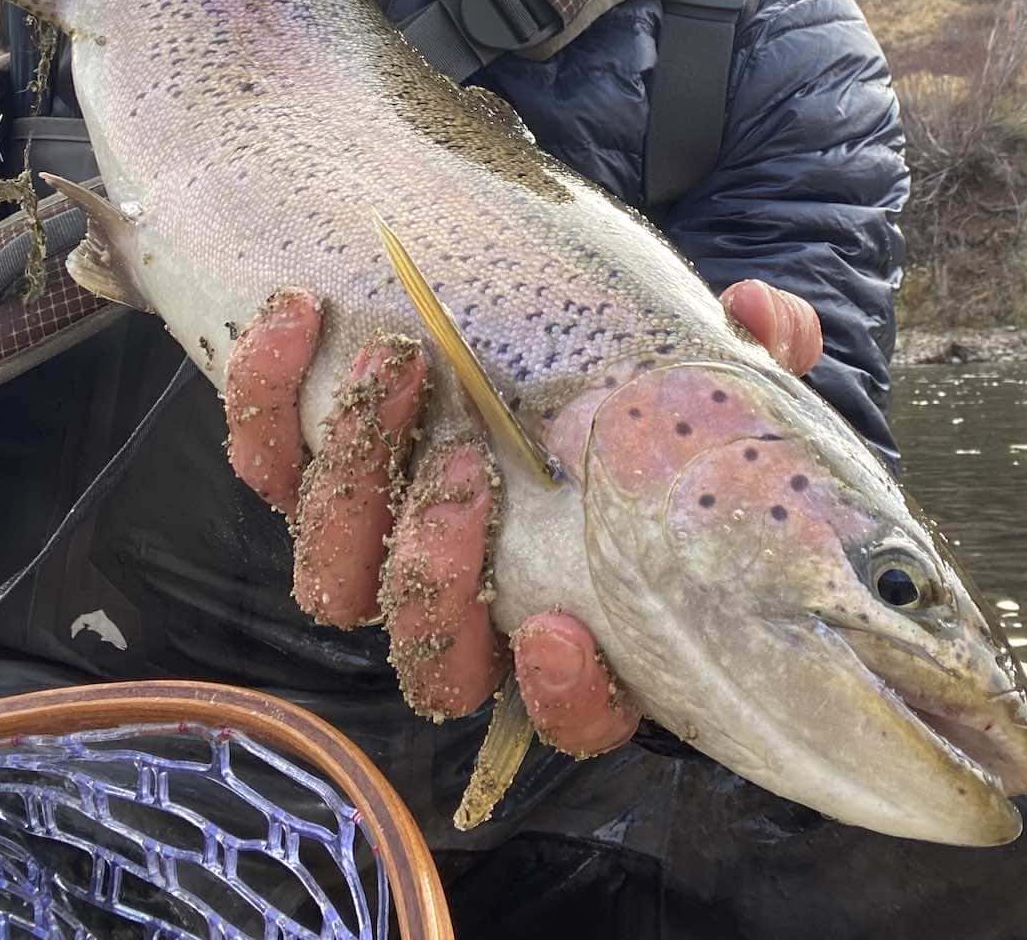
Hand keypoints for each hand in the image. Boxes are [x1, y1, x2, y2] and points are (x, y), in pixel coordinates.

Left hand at [220, 278, 820, 760]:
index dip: (562, 694)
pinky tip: (298, 315)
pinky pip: (265, 464)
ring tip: (397, 364)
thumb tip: (761, 319)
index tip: (558, 627)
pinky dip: (268, 396)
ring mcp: (382, 543)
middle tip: (467, 465)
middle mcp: (473, 600)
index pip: (572, 710)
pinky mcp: (311, 475)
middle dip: (437, 573)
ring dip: (356, 475)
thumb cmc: (621, 384)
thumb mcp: (696, 369)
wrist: (523, 330)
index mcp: (578, 607)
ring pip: (333, 578)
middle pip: (431, 657)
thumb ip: (746, 356)